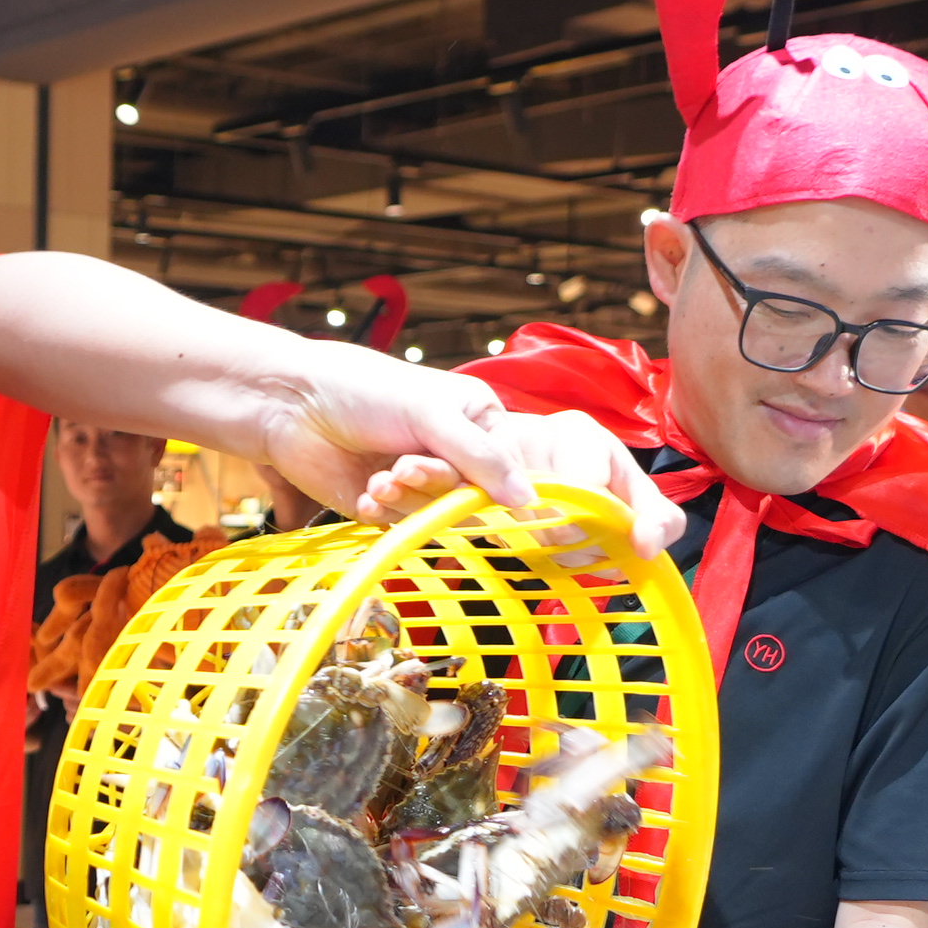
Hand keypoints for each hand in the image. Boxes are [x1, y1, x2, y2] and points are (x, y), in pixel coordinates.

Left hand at [256, 360, 684, 554]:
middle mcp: (483, 461)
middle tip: (497, 515)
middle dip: (510, 512)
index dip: (606, 499)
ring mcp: (447, 494)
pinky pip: (422, 534)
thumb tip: (533, 502)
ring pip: (468, 524)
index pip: (577, 463)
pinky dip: (396, 514)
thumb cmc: (365, 388)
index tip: (638, 538)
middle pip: (531, 507)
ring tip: (389, 474)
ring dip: (426, 503)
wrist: (290, 406)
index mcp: (502, 423)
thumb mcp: (433, 410)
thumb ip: (483, 458)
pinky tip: (369, 486)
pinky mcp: (410, 519)